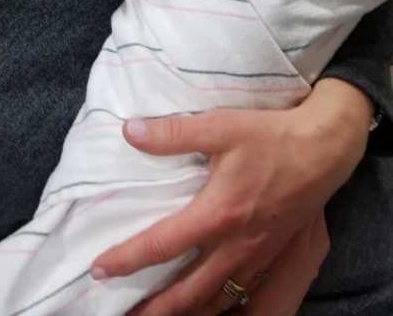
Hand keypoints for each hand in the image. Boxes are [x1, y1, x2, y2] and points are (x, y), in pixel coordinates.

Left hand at [92, 79, 371, 314]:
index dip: (127, 259)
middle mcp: (234, 245)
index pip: (162, 245)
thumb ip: (173, 133)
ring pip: (214, 301)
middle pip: (186, 293)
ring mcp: (254, 256)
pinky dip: (217, 307)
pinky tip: (206, 307)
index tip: (99, 269)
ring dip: (184, 313)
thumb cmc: (270, 136)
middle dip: (153, 309)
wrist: (322, 150)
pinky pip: (241, 296)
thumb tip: (130, 131)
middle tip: (124, 314)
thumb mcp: (219, 125)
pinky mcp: (270, 256)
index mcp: (216, 215)